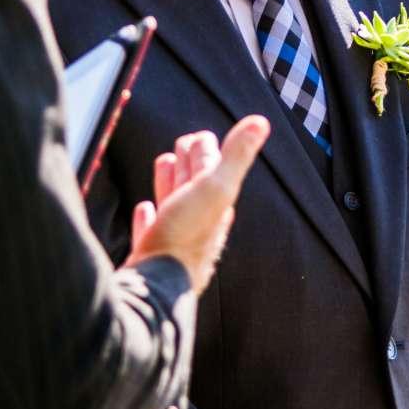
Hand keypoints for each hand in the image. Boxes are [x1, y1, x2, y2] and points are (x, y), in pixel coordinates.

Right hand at [126, 116, 270, 295]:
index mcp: (215, 205)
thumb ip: (237, 155)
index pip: (212, 169)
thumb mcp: (214, 188)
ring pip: (173, 202)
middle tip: (184, 143)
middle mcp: (198, 222)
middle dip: (191, 162)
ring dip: (170, 181)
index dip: (207, 150)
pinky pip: (150, 228)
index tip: (200, 135)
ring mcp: (173, 238)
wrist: (156, 286)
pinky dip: (148, 215)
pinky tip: (144, 207)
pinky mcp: (150, 252)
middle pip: (194, 183)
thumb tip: (263, 121)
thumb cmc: (185, 237)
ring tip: (164, 163)